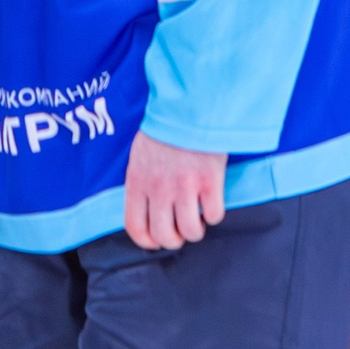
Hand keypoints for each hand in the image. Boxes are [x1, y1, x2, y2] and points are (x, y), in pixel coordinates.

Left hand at [121, 131, 225, 250]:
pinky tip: (211, 202)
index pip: (135, 227)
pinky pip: (213, 215)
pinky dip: (214, 214)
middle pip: (164, 236)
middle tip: (181, 230)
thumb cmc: (164, 130)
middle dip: (174, 240)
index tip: (157, 240)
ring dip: (195, 230)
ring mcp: (185, 186)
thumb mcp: (139, 156)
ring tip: (197, 217)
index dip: (148, 242)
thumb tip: (145, 209)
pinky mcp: (210, 181)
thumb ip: (141, 183)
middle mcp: (159, 189)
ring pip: (191, 231)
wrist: (190, 107)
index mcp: (138, 182)